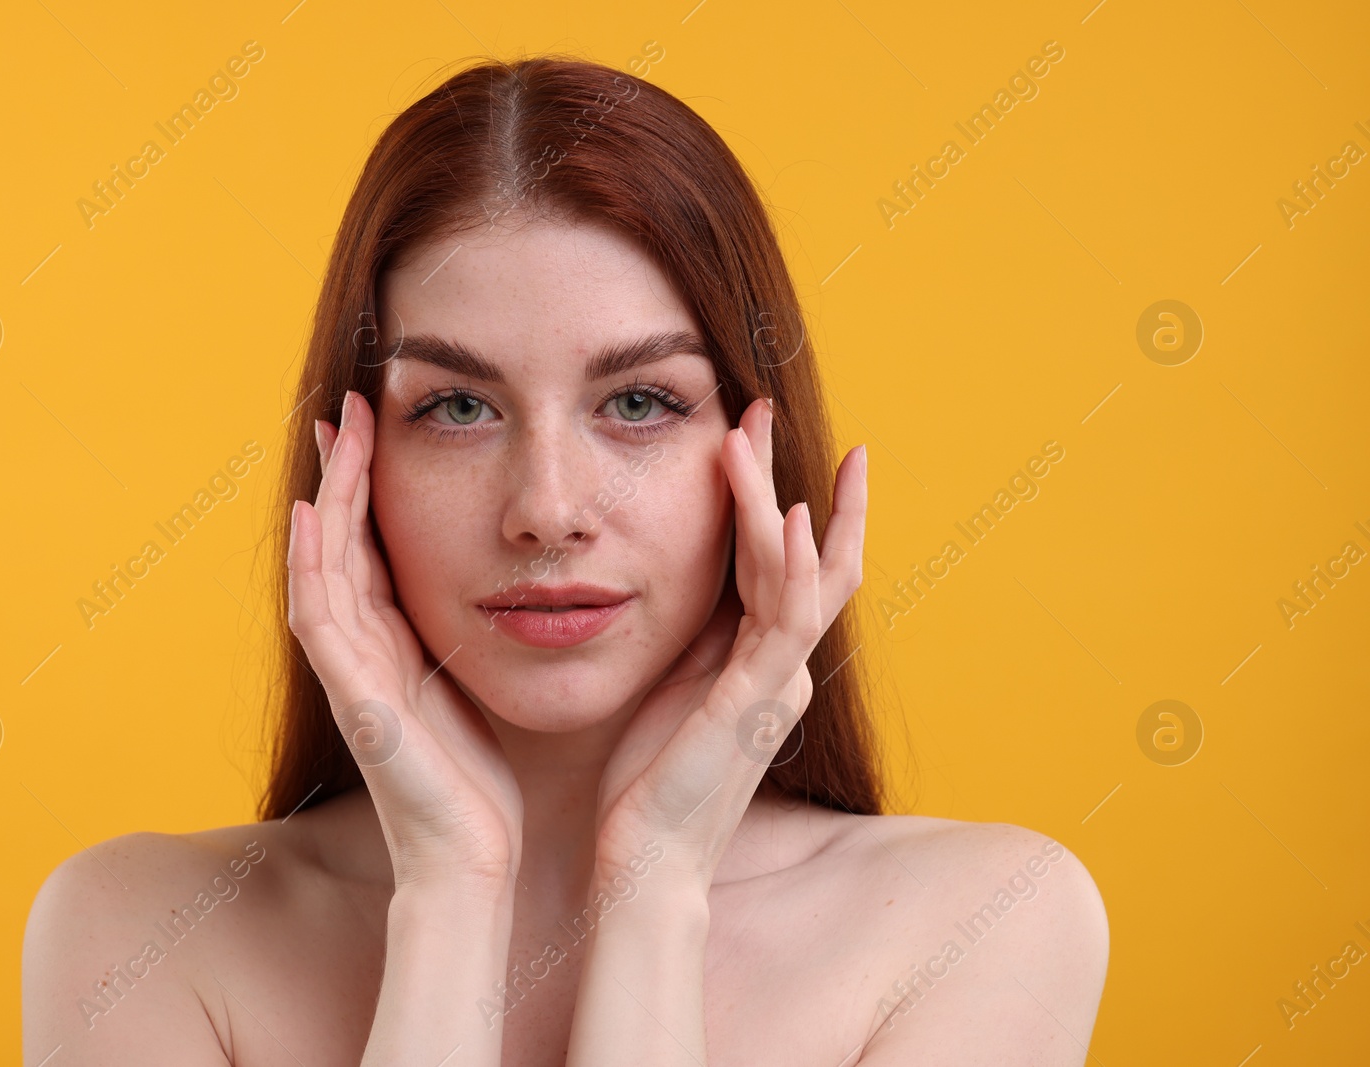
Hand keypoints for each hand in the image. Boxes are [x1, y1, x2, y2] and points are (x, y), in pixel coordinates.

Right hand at [288, 389, 524, 893]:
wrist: (470, 859)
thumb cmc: (484, 782)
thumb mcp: (484, 684)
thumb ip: (477, 634)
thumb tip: (525, 580)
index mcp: (397, 643)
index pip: (376, 545)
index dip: (375, 484)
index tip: (388, 422)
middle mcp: (364, 649)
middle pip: (342, 540)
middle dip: (346, 471)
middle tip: (354, 403)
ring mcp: (351, 672)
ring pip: (325, 564)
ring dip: (330, 494)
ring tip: (338, 430)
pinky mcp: (353, 700)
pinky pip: (321, 619)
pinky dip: (314, 564)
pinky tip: (318, 511)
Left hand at [589, 398, 866, 892]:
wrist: (645, 862)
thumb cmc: (648, 782)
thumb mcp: (671, 686)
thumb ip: (693, 636)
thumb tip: (679, 579)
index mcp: (759, 661)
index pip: (781, 562)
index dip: (778, 497)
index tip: (755, 435)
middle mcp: (781, 666)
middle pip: (805, 553)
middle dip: (789, 476)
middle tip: (766, 406)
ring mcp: (774, 684)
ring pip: (795, 572)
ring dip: (773, 497)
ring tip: (751, 432)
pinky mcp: (752, 704)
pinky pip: (783, 623)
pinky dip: (788, 567)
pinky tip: (784, 518)